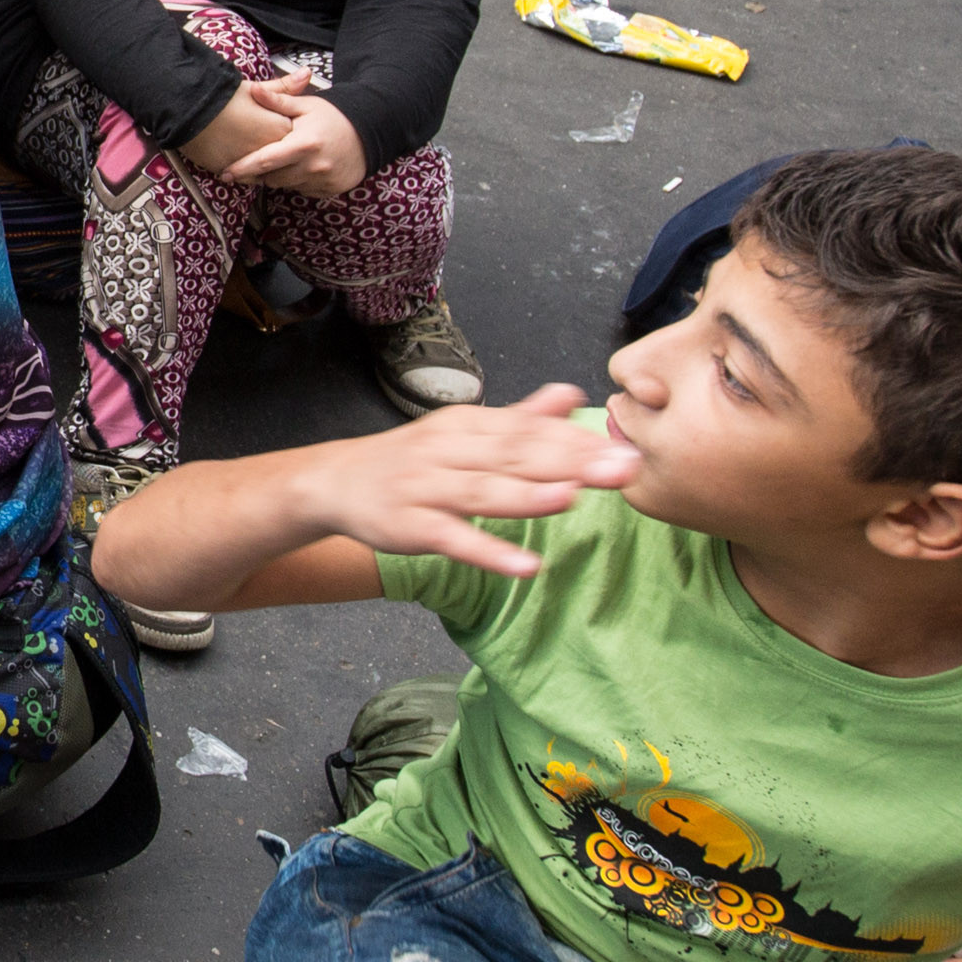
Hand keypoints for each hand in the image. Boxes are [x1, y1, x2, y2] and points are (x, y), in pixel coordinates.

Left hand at [218, 76, 368, 197]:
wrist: (370, 133)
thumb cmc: (335, 117)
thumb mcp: (307, 106)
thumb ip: (278, 101)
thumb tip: (253, 91)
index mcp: (304, 144)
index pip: (265, 160)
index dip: (242, 168)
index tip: (225, 173)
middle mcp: (313, 166)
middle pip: (272, 177)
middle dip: (259, 172)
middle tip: (251, 163)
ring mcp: (322, 181)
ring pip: (285, 185)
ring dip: (277, 176)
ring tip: (281, 160)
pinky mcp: (329, 190)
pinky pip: (302, 190)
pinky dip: (295, 181)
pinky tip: (300, 167)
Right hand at [286, 386, 641, 578]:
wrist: (336, 482)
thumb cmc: (410, 459)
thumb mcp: (462, 430)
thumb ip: (520, 417)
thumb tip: (572, 394)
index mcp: (466, 425)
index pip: (528, 429)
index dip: (576, 438)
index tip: (626, 445)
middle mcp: (448, 451)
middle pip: (514, 455)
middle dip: (571, 461)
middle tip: (624, 467)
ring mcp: (428, 489)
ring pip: (483, 492)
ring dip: (528, 496)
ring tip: (573, 498)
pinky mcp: (412, 527)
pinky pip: (454, 540)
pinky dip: (490, 553)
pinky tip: (526, 567)